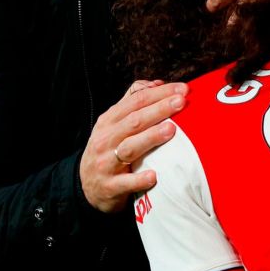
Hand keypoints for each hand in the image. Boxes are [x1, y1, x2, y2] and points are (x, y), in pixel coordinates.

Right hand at [80, 79, 187, 212]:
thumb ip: (132, 101)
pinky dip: (139, 179)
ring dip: (150, 138)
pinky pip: (125, 183)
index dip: (159, 94)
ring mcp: (106, 163)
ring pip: (129, 148)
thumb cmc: (107, 150)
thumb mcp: (113, 124)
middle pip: (134, 121)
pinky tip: (154, 176)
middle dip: (159, 109)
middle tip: (181, 102)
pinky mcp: (109, 186)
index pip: (135, 101)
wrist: (87, 186)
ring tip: (171, 129)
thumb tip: (157, 84)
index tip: (182, 89)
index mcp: (109, 121)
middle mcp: (106, 139)